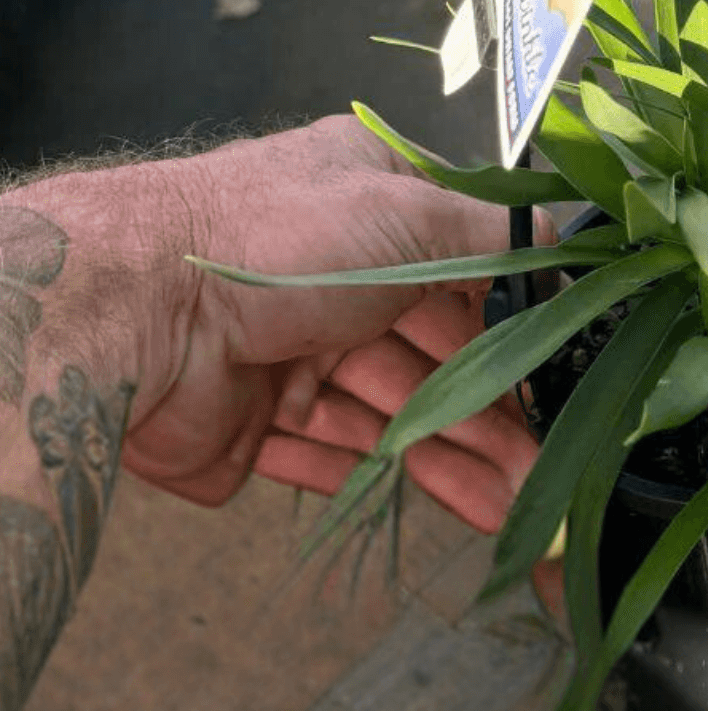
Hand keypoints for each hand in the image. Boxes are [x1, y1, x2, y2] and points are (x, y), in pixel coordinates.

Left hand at [29, 116, 543, 531]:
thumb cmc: (285, 240)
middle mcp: (336, 273)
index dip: (514, 321)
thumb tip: (565, 245)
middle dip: (491, 407)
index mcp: (372, 203)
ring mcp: (293, 347)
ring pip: (391, 410)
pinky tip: (454, 507)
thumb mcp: (413, 211)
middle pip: (432, 348)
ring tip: (513, 501)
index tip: (561, 372)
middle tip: (545, 461)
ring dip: (455, 454)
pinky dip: (390, 479)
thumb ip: (497, 236)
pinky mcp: (254, 418)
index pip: (463, 266)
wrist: (139, 312)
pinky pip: (332, 453)